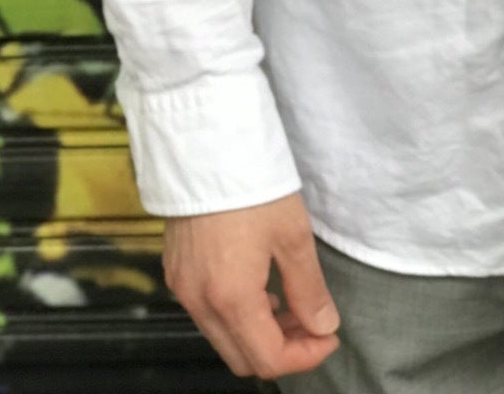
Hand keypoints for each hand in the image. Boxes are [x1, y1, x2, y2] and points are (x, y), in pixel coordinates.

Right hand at [163, 189, 342, 379]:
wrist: (205, 144)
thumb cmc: (252, 186)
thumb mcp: (293, 235)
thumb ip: (308, 288)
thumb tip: (323, 325)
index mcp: (230, 298)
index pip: (267, 360)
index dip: (305, 356)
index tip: (329, 335)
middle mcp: (199, 302)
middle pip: (241, 358)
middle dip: (282, 350)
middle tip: (311, 323)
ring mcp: (182, 288)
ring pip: (222, 338)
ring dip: (258, 333)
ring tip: (289, 302)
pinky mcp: (175, 271)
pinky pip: (205, 314)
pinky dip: (235, 315)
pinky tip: (257, 285)